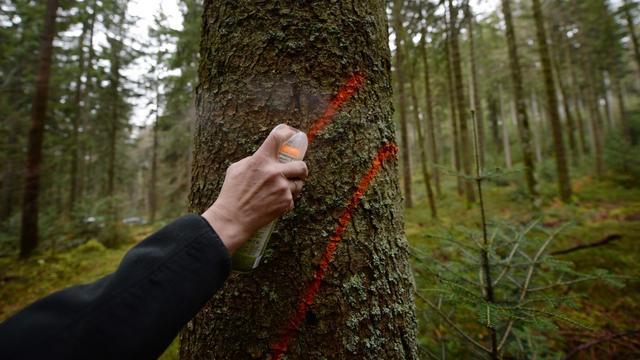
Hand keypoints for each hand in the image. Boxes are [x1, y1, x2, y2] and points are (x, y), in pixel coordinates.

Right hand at [202, 124, 307, 252]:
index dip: (286, 132)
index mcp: (260, 160)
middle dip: (301, 169)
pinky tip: (274, 202)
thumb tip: (266, 156)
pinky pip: (292, 198)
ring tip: (280, 190)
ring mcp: (282, 188)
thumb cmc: (232, 193)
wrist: (234, 218)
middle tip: (298, 171)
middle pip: (301, 165)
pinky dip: (286, 200)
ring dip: (293, 186)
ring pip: (299, 184)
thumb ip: (253, 160)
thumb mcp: (237, 169)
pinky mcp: (286, 202)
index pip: (277, 138)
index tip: (290, 133)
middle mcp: (274, 172)